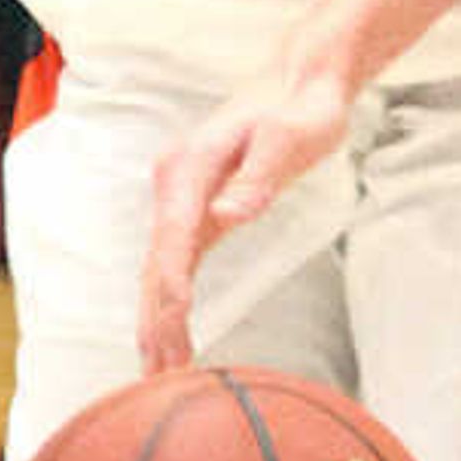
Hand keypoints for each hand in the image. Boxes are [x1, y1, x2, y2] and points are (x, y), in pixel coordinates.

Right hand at [138, 57, 358, 369]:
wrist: (303, 81)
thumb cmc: (303, 108)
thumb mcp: (292, 137)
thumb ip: (261, 176)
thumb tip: (231, 213)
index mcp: (190, 168)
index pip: (173, 238)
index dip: (172, 286)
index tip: (173, 329)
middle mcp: (175, 184)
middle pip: (158, 264)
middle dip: (157, 321)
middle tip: (160, 379)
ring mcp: (181, 198)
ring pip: (161, 270)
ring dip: (157, 322)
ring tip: (158, 379)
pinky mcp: (197, 210)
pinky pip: (176, 264)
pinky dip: (170, 303)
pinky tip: (172, 340)